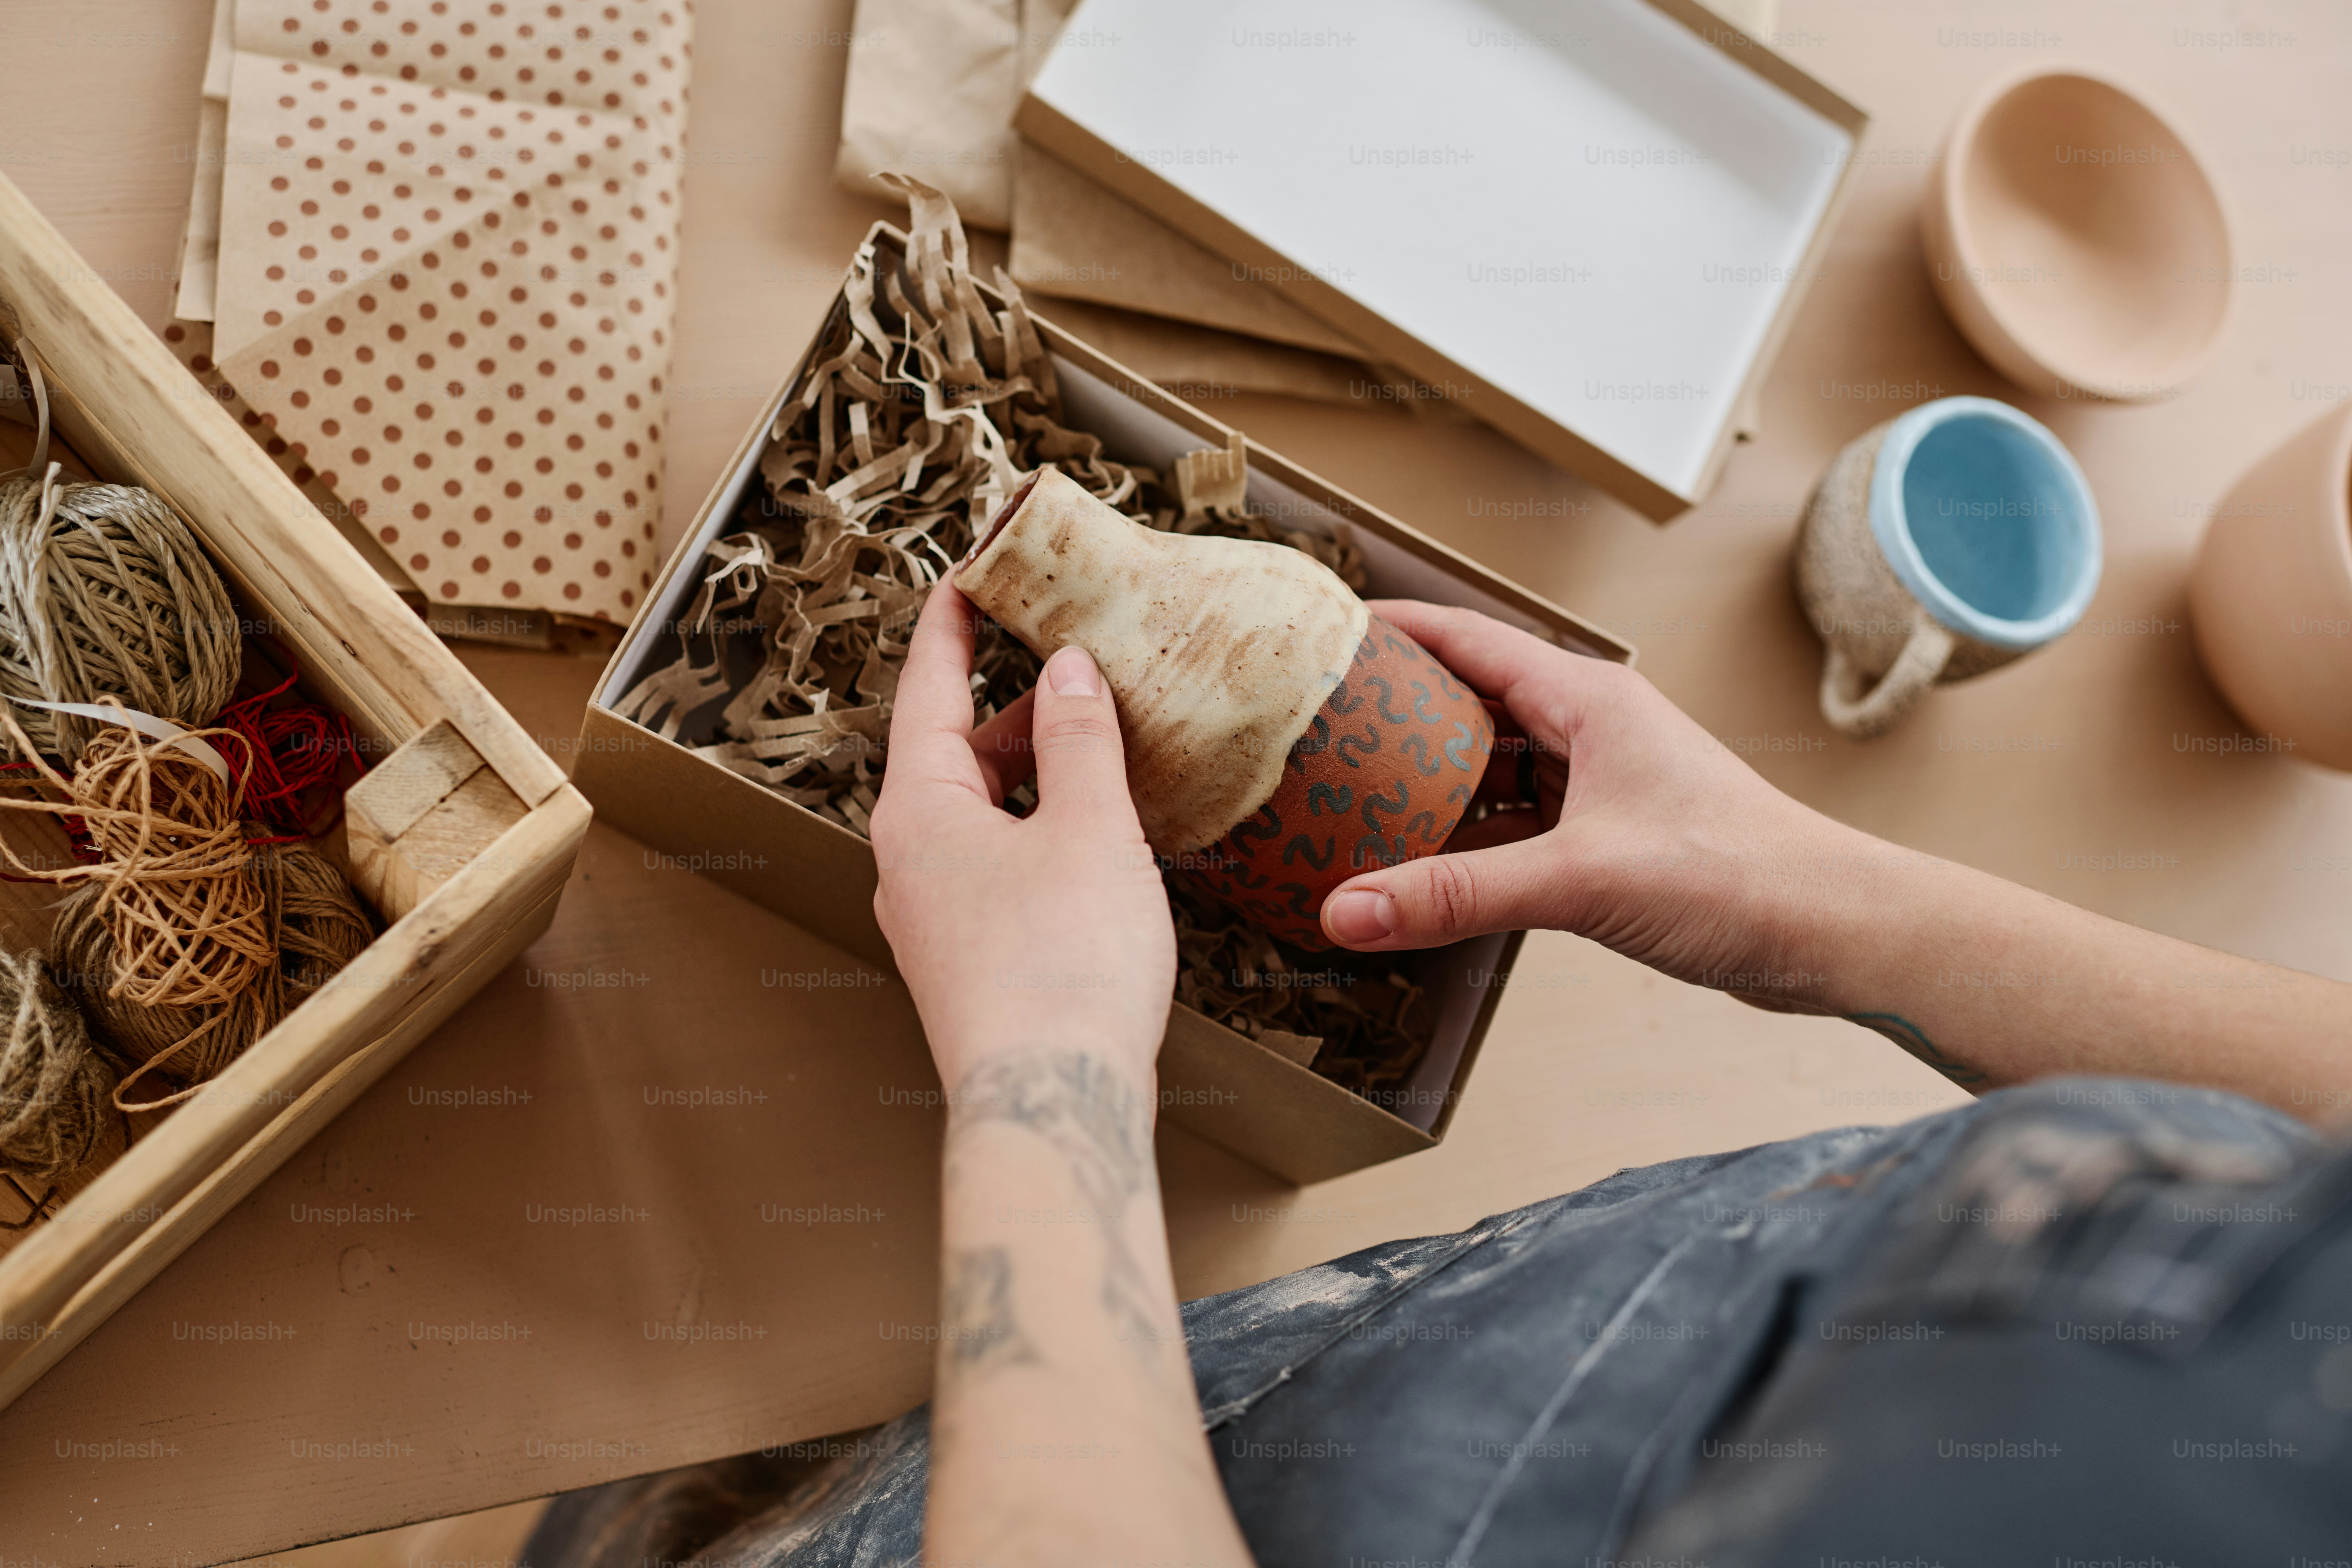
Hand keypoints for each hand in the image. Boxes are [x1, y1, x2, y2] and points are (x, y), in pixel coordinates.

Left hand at [869, 586, 1176, 1086]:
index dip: (952, 630)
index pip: (928, 691)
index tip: (967, 576)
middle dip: (1019, 712)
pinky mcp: (969, 960)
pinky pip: (998, 867)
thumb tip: (1067, 673)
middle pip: (957, 756)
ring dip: (1038, 778)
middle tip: (1079, 669)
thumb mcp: (1091, 830)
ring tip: (1105, 751)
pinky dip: (1043, 832)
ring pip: (983, 815)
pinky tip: (1098, 838)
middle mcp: (909, 862)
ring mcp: (935, 917)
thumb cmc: (1064, 967)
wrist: (1050, 1103)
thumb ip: (1080, 742)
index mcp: (917, 812)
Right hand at [1318, 600, 1852, 1007]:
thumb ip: (1457, 895)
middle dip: (1397, 713)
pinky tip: (1423, 866)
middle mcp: (1593, 730)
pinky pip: (1520, 824)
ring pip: (1495, 769)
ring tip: (1353, 795)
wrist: (1830, 931)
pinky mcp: (1612, 839)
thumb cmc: (1736, 878)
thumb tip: (1348, 912)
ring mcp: (1604, 784)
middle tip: (1319, 726)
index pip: (1469, 641)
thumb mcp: (1580, 881)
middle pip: (1472, 703)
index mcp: (1588, 702)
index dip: (1395, 631)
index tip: (1326, 632)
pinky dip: (1471, 839)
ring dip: (1433, 783)